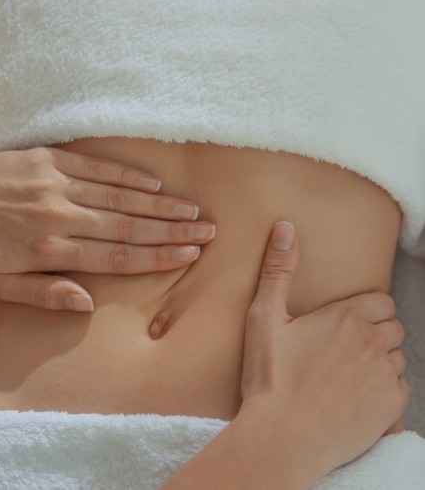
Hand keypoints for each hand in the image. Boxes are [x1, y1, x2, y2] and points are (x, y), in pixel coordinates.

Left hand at [0, 148, 214, 310]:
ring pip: (120, 196)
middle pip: (128, 226)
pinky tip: (154, 182)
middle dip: (172, 230)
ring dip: (159, 204)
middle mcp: (61, 216)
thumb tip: (88, 302)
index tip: (187, 255)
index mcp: (52, 250)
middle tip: (206, 231)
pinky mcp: (51, 160)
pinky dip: (129, 175)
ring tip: (191, 210)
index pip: (117, 256)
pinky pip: (98, 167)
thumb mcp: (2, 286)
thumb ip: (47, 295)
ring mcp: (57, 184)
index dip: (156, 256)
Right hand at [239, 221, 408, 481]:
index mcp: (348, 317)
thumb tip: (285, 227)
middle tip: (342, 345)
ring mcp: (386, 377)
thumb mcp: (264, 317)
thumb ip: (278, 270)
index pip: (380, 301)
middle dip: (373, 332)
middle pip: (392, 327)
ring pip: (397, 357)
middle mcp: (375, 343)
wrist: (282, 436)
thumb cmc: (271, 376)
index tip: (344, 321)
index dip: (364, 309)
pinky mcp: (390, 408)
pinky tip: (354, 394)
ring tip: (347, 370)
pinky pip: (400, 388)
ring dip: (379, 359)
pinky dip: (383, 387)